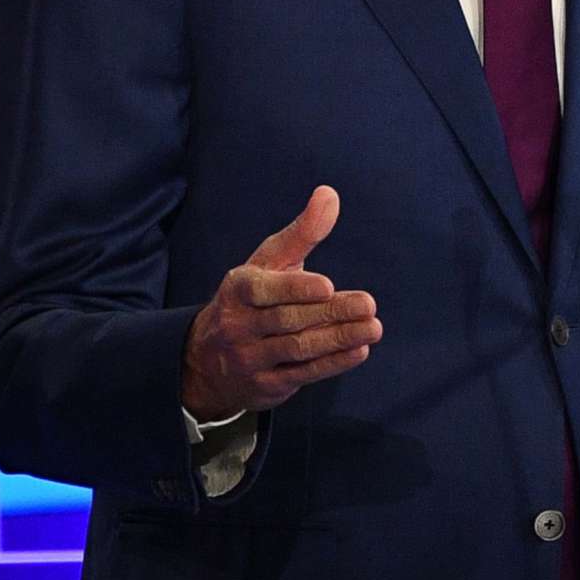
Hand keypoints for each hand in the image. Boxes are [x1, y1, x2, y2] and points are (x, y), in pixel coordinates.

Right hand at [179, 187, 379, 420]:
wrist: (206, 358)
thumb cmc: (252, 298)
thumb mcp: (269, 263)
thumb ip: (302, 233)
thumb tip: (329, 194)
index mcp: (238, 289)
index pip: (264, 290)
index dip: (295, 288)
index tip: (328, 286)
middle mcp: (238, 325)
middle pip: (289, 320)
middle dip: (331, 313)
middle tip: (369, 305)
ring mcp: (248, 358)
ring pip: (297, 349)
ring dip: (338, 340)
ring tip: (373, 328)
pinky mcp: (264, 385)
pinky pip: (302, 374)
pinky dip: (332, 364)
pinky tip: (359, 351)